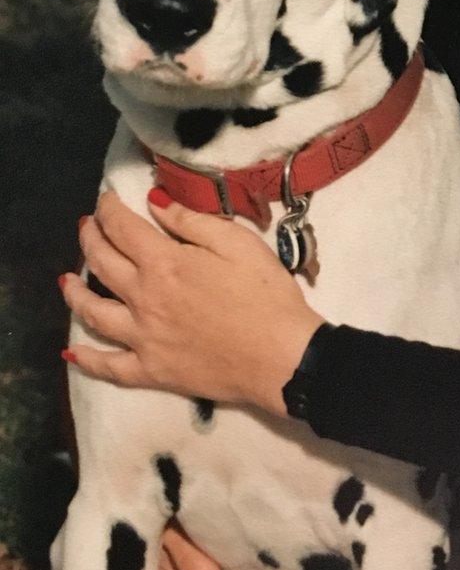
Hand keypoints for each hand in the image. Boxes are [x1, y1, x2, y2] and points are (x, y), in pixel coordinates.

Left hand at [60, 189, 322, 413]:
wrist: (282, 357)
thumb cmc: (266, 295)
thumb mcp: (237, 243)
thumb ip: (192, 221)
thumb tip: (155, 202)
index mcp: (164, 263)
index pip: (123, 228)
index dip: (109, 208)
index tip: (106, 198)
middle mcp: (143, 298)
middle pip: (101, 263)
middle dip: (90, 238)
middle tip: (86, 225)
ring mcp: (143, 338)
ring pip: (93, 313)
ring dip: (74, 292)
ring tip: (66, 280)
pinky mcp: (151, 371)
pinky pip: (109, 366)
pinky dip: (87, 360)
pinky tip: (72, 353)